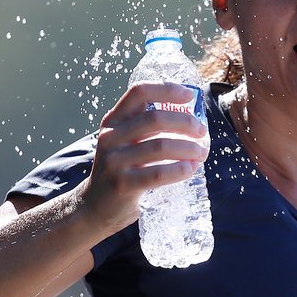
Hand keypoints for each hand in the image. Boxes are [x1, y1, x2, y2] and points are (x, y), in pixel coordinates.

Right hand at [77, 81, 208, 233]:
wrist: (95, 206)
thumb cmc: (120, 171)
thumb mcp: (124, 143)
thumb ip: (146, 129)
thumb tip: (190, 118)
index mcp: (113, 121)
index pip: (139, 92)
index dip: (167, 89)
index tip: (189, 96)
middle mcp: (111, 137)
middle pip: (155, 118)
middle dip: (185, 123)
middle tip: (201, 131)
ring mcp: (115, 161)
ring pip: (160, 146)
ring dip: (188, 148)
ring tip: (201, 153)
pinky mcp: (123, 184)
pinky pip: (158, 173)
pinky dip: (179, 170)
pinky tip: (190, 169)